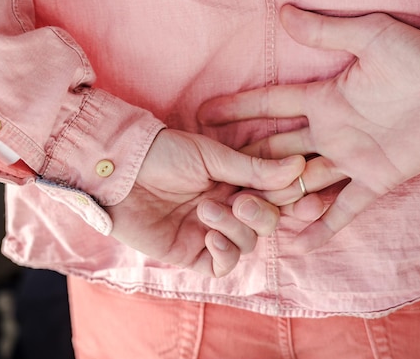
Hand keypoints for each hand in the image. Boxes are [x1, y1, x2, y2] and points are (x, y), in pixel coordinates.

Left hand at [106, 128, 305, 276]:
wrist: (120, 171)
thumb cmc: (164, 153)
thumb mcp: (211, 157)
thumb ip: (254, 169)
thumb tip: (299, 166)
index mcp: (236, 180)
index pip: (274, 195)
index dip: (288, 196)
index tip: (296, 191)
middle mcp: (228, 207)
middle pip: (265, 223)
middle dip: (260, 215)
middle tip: (240, 202)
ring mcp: (210, 231)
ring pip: (246, 244)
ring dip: (235, 229)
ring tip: (207, 209)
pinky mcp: (190, 252)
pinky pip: (222, 265)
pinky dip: (224, 254)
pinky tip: (212, 237)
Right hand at [198, 4, 419, 251]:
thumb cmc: (414, 58)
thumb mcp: (368, 37)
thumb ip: (325, 32)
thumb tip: (283, 12)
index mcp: (324, 99)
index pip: (271, 103)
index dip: (238, 108)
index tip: (205, 114)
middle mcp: (329, 131)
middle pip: (277, 148)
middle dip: (246, 158)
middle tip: (212, 174)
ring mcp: (349, 158)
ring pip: (303, 182)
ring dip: (276, 196)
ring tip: (244, 213)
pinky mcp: (374, 180)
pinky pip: (345, 207)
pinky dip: (323, 226)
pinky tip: (299, 245)